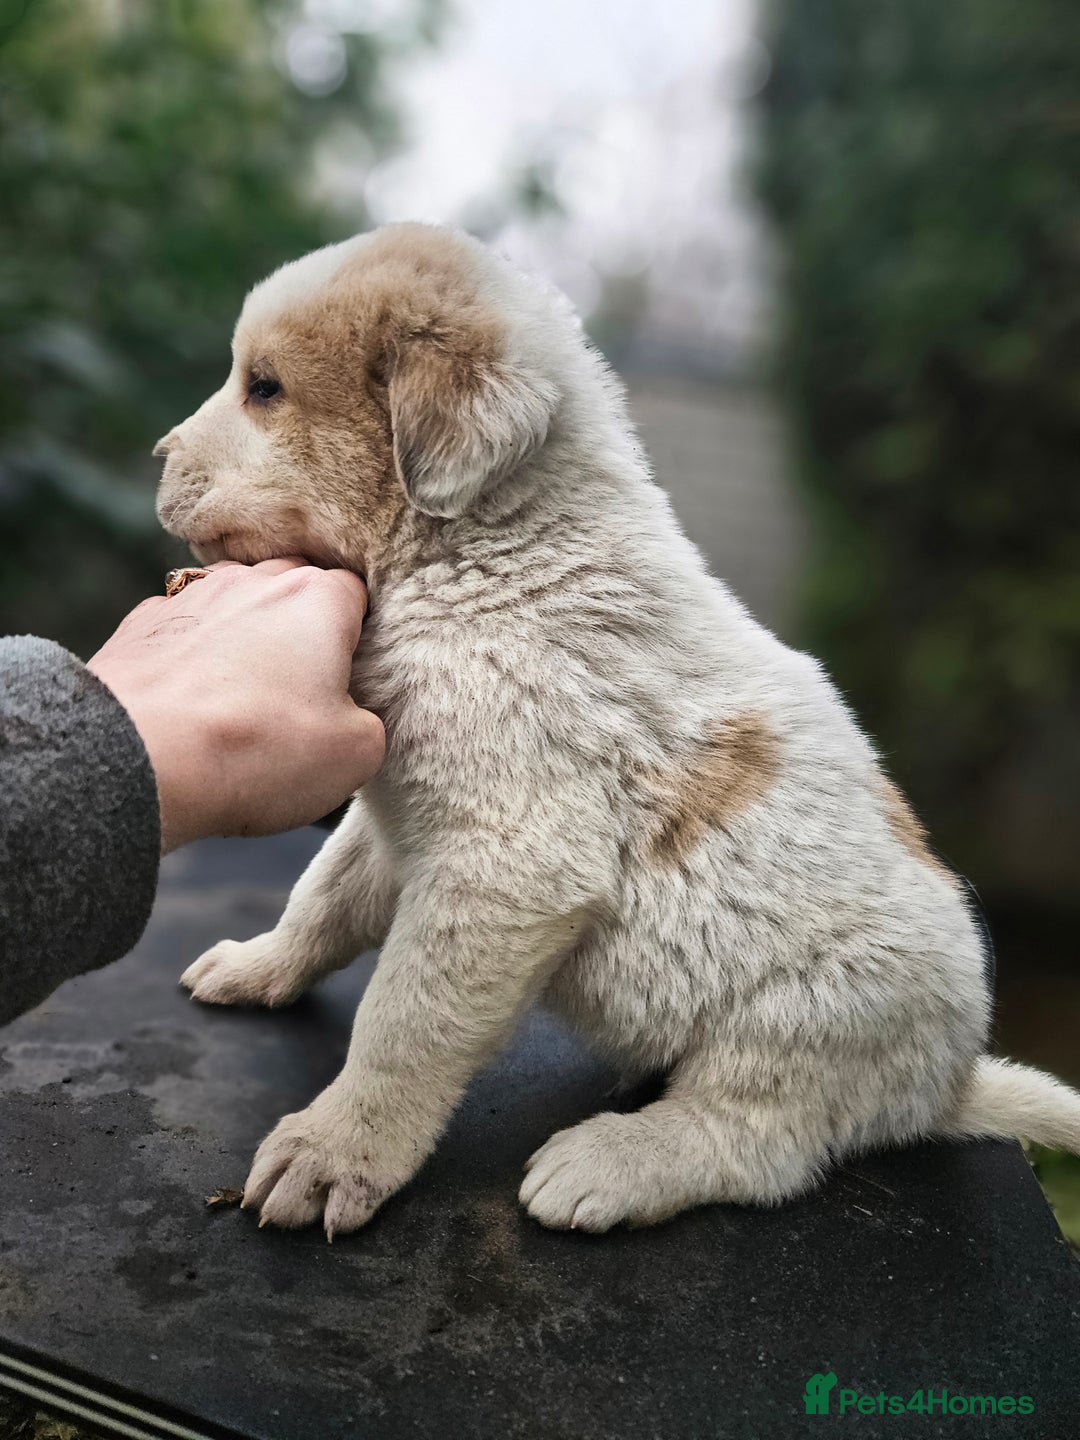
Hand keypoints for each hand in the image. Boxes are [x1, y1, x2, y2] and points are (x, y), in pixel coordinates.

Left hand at [87, 559, 384, 851]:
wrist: (137, 758)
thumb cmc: (256, 748)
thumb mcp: (354, 754)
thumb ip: (370, 722)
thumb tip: (352, 716)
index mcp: (316, 599)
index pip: (355, 593)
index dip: (359, 634)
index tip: (354, 675)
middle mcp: (253, 581)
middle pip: (293, 588)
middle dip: (302, 627)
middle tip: (303, 688)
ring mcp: (192, 597)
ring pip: (234, 603)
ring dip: (244, 636)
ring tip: (243, 695)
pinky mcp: (140, 625)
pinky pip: (182, 630)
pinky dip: (191, 655)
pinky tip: (190, 700)